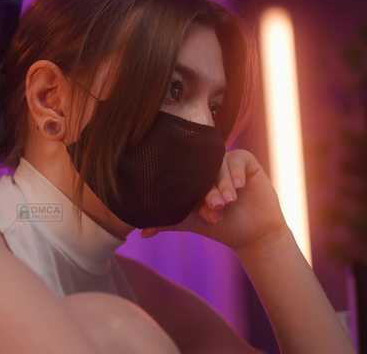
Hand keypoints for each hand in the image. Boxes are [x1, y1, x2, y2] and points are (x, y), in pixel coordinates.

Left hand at [141, 149, 290, 252]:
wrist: (252, 234)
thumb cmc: (219, 226)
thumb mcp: (190, 222)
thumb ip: (166, 222)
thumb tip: (141, 233)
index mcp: (191, 175)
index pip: (186, 176)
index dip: (192, 192)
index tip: (202, 213)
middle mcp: (207, 165)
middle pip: (203, 170)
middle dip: (209, 190)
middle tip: (216, 206)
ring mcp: (225, 161)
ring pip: (220, 166)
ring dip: (223, 184)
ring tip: (228, 201)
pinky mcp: (245, 160)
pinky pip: (237, 159)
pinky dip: (236, 173)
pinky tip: (239, 186)